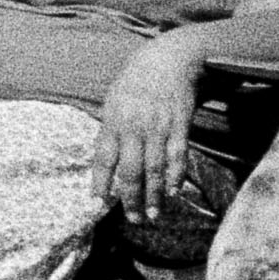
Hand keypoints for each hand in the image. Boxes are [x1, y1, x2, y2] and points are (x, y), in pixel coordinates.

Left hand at [97, 46, 211, 222]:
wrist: (168, 60)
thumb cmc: (136, 82)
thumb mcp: (114, 101)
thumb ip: (110, 129)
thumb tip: (105, 159)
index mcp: (113, 121)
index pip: (103, 158)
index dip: (100, 181)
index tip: (98, 202)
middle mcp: (134, 128)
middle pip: (130, 170)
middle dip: (130, 198)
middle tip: (133, 219)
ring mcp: (159, 128)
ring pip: (155, 169)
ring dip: (154, 195)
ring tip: (153, 215)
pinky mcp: (180, 126)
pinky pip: (178, 156)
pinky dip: (176, 176)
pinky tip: (173, 192)